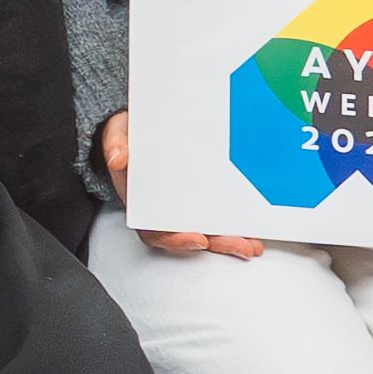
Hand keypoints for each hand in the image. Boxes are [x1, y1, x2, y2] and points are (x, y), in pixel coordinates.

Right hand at [101, 108, 258, 261]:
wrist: (140, 126)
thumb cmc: (129, 135)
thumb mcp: (118, 133)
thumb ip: (116, 143)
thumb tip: (119, 158)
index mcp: (142, 203)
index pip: (155, 231)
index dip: (176, 240)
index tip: (198, 238)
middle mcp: (165, 210)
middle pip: (190, 235)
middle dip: (217, 245)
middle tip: (241, 247)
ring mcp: (186, 205)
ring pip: (209, 230)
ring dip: (231, 240)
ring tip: (253, 245)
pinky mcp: (203, 195)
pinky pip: (220, 214)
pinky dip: (237, 223)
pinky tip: (255, 227)